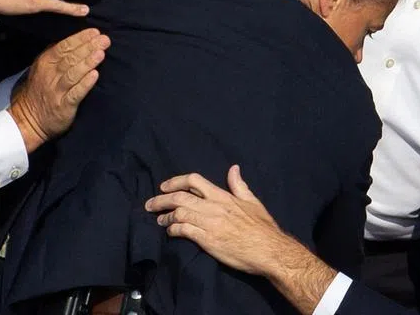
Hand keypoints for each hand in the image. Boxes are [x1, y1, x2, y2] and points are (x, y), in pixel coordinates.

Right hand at [8, 28, 108, 151]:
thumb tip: (74, 39)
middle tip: (104, 40)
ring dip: (88, 62)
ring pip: (73, 73)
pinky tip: (95, 75)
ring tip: (101, 53)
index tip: (94, 32)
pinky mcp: (64, 106)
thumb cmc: (40, 90)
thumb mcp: (41, 68)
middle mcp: (50, 75)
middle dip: (88, 47)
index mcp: (45, 63)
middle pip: (70, 58)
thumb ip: (55, 54)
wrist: (28, 119)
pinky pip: (75, 93)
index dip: (79, 38)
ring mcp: (56, 91)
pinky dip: (85, 84)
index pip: (63, 47)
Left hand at [145, 166, 287, 275]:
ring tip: (159, 220)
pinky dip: (173, 230)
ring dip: (165, 216)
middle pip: (180, 197)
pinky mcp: (207, 240)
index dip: (175, 181)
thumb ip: (239, 185)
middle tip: (150, 204)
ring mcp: (209, 223)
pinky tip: (170, 232)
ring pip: (179, 213)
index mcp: (223, 196)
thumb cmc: (262, 227)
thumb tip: (234, 168)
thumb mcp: (252, 201)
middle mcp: (213, 207)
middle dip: (161, 199)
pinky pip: (184, 231)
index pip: (194, 181)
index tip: (164, 186)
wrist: (269, 250)